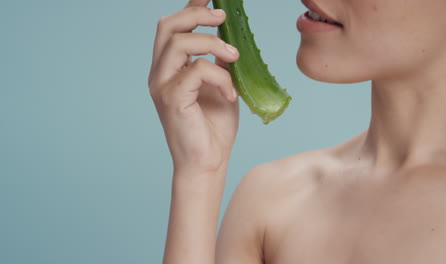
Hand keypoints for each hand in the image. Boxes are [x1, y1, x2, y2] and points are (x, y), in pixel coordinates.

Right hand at [148, 0, 239, 174]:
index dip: (190, 6)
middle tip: (222, 17)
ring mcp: (162, 85)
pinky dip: (220, 76)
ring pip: (178, 42)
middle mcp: (160, 74)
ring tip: (234, 57)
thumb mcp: (220, 85)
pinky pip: (197, 70)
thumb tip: (227, 39)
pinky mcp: (171, 98)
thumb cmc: (213, 127)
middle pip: (167, 26)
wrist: (208, 162)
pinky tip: (230, 92)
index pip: (173, 28)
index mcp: (169, 69)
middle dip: (196, 14)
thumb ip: (217, 62)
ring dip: (212, 43)